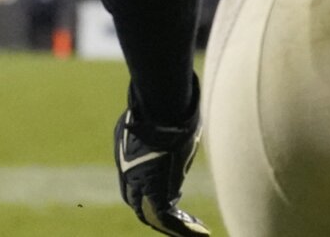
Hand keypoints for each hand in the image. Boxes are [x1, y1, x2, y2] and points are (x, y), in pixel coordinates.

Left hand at [114, 103, 208, 236]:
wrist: (161, 107)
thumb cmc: (164, 105)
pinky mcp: (154, 192)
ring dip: (177, 228)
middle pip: (141, 207)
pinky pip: (167, 219)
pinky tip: (202, 233)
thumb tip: (178, 122)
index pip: (135, 189)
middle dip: (162, 219)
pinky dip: (185, 229)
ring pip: (154, 217)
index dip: (151, 199)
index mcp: (127, 158)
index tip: (174, 202)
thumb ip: (164, 129)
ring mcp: (140, 184)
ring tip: (199, 234)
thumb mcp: (159, 117)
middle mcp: (130, 174)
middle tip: (186, 224)